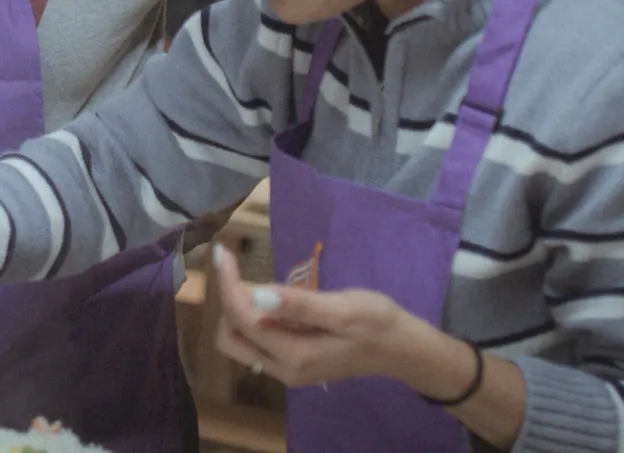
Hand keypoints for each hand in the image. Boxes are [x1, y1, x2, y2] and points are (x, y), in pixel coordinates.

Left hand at [208, 242, 418, 387]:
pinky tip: (267, 297)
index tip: (222, 253)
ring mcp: (288, 371)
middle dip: (227, 302)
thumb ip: (299, 305)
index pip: (243, 319)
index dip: (228, 285)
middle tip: (234, 267)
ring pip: (241, 342)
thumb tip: (256, 296)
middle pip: (231, 338)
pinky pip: (258, 343)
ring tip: (247, 278)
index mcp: (295, 356)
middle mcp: (284, 370)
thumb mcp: (343, 309)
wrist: (401, 349)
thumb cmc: (376, 322)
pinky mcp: (293, 365)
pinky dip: (252, 319)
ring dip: (238, 310)